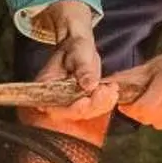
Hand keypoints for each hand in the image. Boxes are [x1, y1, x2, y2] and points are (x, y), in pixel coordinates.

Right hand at [35, 0, 119, 121]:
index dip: (74, 108)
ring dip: (103, 103)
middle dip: (94, 105)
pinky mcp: (83, 104)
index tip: (87, 100)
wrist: (79, 49)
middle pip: (76, 113)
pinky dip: (106, 102)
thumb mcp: (78, 54)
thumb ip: (83, 70)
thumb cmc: (75, 48)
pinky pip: (95, 109)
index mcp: (48, 89)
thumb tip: (90, 86)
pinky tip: (113, 91)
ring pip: (88, 113)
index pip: (58, 108)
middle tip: (107, 90)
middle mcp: (57, 101)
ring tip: (112, 88)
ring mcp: (70, 104)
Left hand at [114, 39, 161, 131]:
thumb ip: (123, 81)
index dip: (130, 108)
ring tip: (156, 99)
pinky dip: (160, 118)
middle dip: (138, 111)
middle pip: (147, 118)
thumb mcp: (145, 69)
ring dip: (150, 114)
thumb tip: (100, 87)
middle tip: (143, 98)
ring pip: (154, 123)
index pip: (142, 109)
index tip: (128, 102)